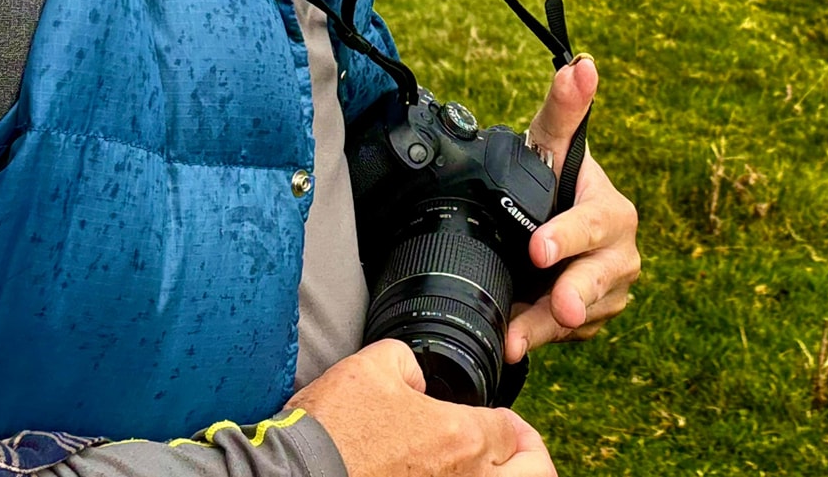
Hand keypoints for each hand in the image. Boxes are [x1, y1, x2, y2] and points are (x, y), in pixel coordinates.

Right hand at [293, 340, 554, 475]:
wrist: (292, 476)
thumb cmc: (331, 427)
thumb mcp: (375, 364)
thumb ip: (411, 361)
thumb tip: (418, 377)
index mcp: (462, 438)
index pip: (512, 432)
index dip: (512, 425)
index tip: (502, 423)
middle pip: (534, 475)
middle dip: (531, 459)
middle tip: (517, 451)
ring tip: (488, 468)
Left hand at [506, 56, 641, 362]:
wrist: (548, 228)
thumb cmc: (550, 180)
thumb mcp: (549, 145)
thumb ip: (563, 108)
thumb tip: (582, 65)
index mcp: (613, 212)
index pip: (596, 223)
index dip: (570, 236)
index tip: (539, 249)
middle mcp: (619, 256)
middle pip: (599, 281)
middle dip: (574, 297)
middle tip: (559, 310)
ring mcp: (608, 295)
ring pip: (580, 317)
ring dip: (545, 327)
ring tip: (513, 339)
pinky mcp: (592, 325)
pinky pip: (569, 338)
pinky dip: (542, 337)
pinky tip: (516, 337)